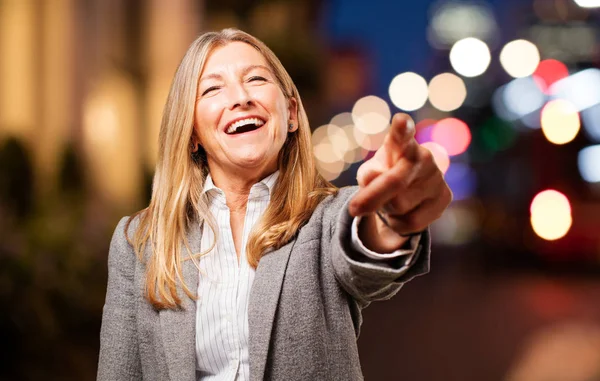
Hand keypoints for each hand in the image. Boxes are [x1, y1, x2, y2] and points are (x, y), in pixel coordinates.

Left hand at [349, 113, 451, 249]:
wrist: (408, 190)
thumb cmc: (383, 175)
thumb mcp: (370, 173)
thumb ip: (370, 175)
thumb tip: (375, 180)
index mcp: (402, 144)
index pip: (401, 135)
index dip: (401, 129)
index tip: (400, 121)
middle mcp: (423, 156)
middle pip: (395, 182)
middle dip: (373, 197)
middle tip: (353, 209)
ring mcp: (437, 176)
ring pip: (400, 206)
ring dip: (387, 210)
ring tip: (389, 202)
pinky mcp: (445, 197)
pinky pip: (412, 222)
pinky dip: (398, 224)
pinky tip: (401, 214)